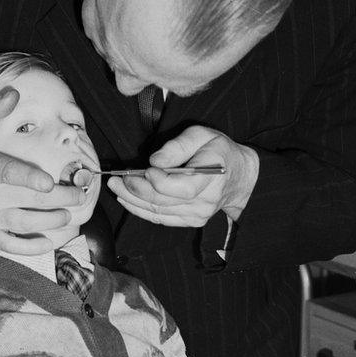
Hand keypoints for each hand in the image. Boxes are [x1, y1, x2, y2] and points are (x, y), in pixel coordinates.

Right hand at [0, 87, 83, 254]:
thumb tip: (13, 91)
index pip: (8, 173)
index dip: (29, 178)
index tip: (49, 181)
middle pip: (28, 201)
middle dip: (59, 200)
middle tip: (79, 195)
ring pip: (25, 224)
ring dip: (51, 221)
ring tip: (68, 215)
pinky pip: (12, 246)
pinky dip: (32, 247)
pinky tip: (50, 241)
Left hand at [107, 126, 257, 227]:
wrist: (239, 177)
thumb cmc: (218, 150)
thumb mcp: (202, 135)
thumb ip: (178, 146)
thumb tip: (155, 161)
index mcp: (212, 176)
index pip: (182, 188)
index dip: (159, 182)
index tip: (144, 169)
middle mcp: (206, 200)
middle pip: (164, 201)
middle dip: (136, 190)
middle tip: (117, 178)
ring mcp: (198, 214)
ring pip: (158, 212)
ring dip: (133, 200)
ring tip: (116, 187)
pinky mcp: (191, 221)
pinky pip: (161, 219)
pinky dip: (141, 210)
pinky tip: (127, 199)